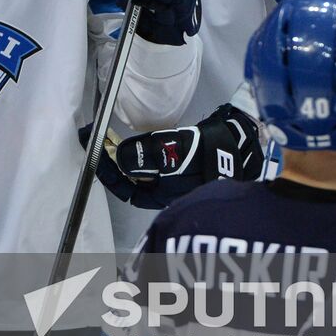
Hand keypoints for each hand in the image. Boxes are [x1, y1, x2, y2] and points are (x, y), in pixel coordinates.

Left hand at [98, 104, 263, 207]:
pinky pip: (156, 162)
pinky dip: (144, 152)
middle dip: (116, 165)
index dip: (111, 175)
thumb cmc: (204, 153)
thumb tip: (119, 159)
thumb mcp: (171, 155)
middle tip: (103, 143)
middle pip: (133, 183)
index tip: (97, 154)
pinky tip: (141, 140)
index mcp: (164, 196)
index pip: (127, 192)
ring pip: (143, 172)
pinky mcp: (183, 164)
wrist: (238, 143)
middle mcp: (167, 192)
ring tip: (115, 139)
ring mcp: (176, 178)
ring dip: (128, 157)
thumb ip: (143, 157)